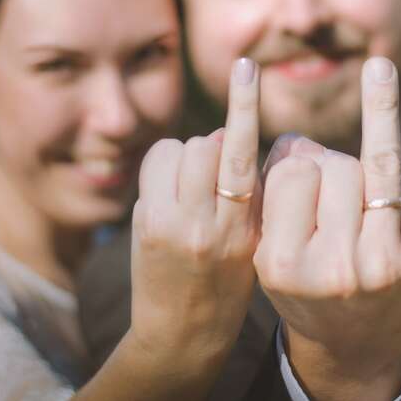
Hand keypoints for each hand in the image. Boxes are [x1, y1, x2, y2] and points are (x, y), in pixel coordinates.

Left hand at [128, 57, 261, 363]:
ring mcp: (170, 222)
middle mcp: (207, 223)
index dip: (244, 106)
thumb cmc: (229, 284)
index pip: (241, 156)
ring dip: (189, 154)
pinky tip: (171, 188)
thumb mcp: (255, 242)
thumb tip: (230, 136)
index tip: (244, 67)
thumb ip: (252, 192)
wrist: (182, 333)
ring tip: (193, 185)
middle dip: (215, 146)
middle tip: (217, 174)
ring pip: (181, 149)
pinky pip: (156, 162)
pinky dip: (166, 164)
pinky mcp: (145, 220)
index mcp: (244, 228)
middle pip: (207, 145)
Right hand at [254, 57, 400, 400]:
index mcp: (285, 265)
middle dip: (332, 165)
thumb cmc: (306, 281)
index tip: (294, 170)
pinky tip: (386, 212)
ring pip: (378, 165)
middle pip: (338, 165)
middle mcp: (335, 269)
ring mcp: (384, 266)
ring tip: (361, 175)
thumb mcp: (271, 245)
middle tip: (329, 187)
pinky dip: (398, 190)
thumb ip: (274, 188)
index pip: (293, 172)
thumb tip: (298, 139)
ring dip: (366, 168)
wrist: (353, 348)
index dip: (294, 163)